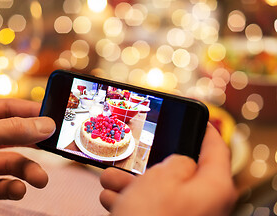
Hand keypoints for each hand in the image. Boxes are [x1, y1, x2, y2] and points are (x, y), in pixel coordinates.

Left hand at [0, 99, 55, 215]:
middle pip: (13, 136)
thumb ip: (13, 130)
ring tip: (40, 180)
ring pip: (11, 163)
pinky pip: (2, 186)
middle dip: (33, 143)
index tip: (54, 117)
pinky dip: (13, 188)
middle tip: (54, 146)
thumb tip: (45, 124)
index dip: (30, 112)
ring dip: (28, 171)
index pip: (7, 109)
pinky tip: (18, 190)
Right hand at [100, 123, 236, 215]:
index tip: (200, 120)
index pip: (217, 150)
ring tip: (109, 178)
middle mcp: (203, 205)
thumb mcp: (164, 177)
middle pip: (180, 172)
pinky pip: (150, 208)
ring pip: (159, 192)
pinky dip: (130, 201)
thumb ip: (177, 161)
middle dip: (151, 163)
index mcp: (214, 188)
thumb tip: (181, 162)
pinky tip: (110, 196)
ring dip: (132, 184)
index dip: (207, 131)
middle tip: (138, 153)